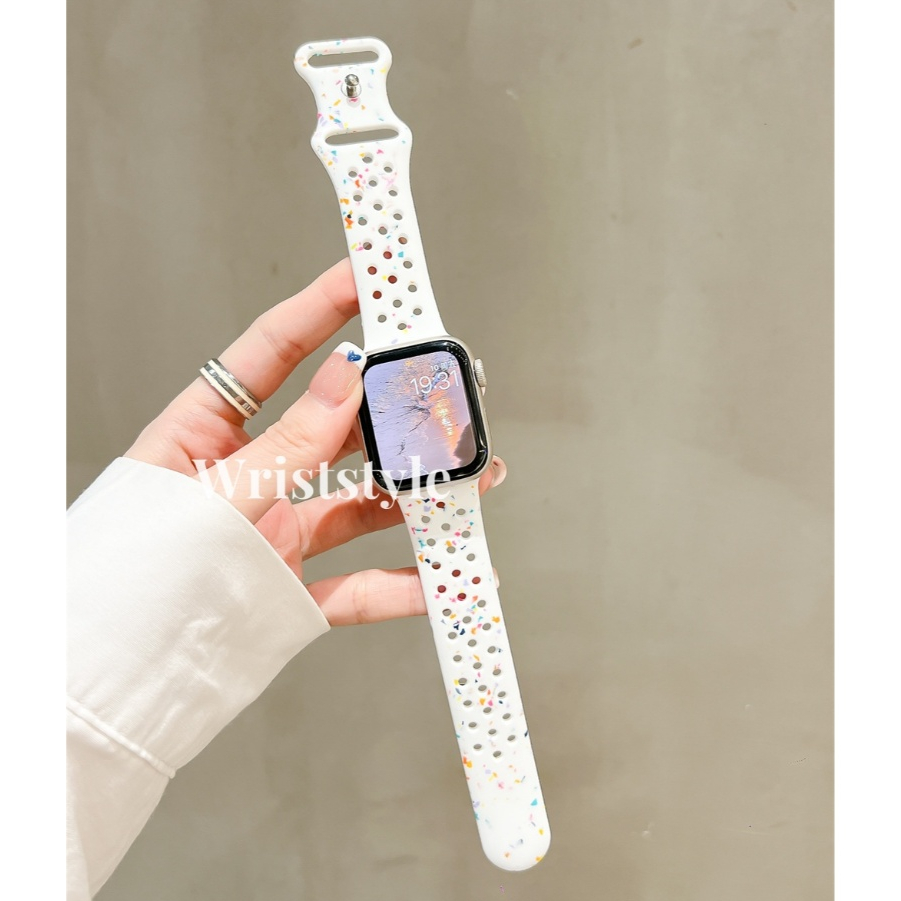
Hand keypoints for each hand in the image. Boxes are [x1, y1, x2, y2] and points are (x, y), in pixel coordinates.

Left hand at [125, 259, 504, 625]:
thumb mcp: (215, 498)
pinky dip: (401, 585)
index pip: (270, 356)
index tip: (367, 279)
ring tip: (464, 480)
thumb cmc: (131, 581)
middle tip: (437, 393)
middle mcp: (244, 478)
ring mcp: (271, 534)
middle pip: (331, 427)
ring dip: (413, 494)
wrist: (110, 683)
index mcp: (202, 437)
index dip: (320, 310)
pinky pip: (357, 585)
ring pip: (356, 502)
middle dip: (390, 412)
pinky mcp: (290, 592)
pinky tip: (439, 577)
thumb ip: (289, 444)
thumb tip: (346, 378)